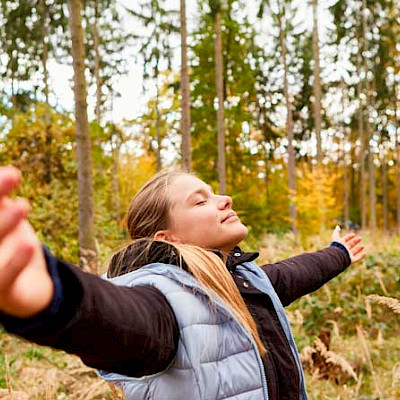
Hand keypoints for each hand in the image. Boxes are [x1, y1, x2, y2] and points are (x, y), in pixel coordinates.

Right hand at [0, 166, 53, 316]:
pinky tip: (29, 245)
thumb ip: (0, 196)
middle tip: (12, 174)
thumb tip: (10, 172)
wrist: (28, 283)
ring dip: (4, 225)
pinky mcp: (0, 295)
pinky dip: (15, 263)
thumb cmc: (9, 242)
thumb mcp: (4, 216)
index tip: (10, 173)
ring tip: (24, 205)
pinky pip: (3, 280)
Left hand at [331, 225, 364, 263]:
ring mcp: (347, 255)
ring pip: (354, 251)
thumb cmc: (337, 246)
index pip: (345, 239)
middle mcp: (344, 249)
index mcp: (340, 244)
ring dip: (358, 249)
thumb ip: (336, 232)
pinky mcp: (351, 260)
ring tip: (363, 246)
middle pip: (350, 245)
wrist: (337, 255)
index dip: (349, 237)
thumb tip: (337, 226)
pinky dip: (361, 256)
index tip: (354, 234)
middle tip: (360, 238)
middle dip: (355, 241)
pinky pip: (357, 258)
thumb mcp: (335, 237)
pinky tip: (364, 253)